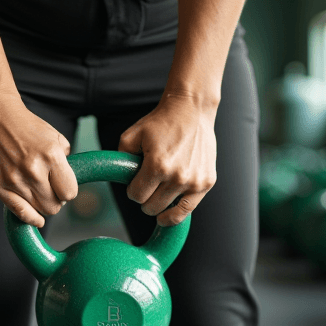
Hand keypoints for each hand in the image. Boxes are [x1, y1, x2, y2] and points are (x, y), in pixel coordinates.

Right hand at [0, 95, 78, 227]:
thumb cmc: (26, 126)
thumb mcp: (55, 137)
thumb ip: (66, 161)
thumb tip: (68, 182)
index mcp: (51, 156)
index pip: (69, 192)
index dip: (68, 191)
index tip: (63, 187)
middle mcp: (32, 170)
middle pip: (54, 206)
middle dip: (56, 201)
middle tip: (51, 191)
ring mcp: (12, 180)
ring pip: (39, 211)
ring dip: (42, 205)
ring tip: (39, 194)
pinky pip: (19, 212)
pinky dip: (30, 217)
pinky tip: (36, 219)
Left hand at [117, 92, 217, 226]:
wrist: (191, 110)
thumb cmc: (161, 122)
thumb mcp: (132, 135)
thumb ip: (120, 158)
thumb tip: (119, 178)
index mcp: (157, 166)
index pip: (136, 196)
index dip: (132, 191)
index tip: (134, 183)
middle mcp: (177, 177)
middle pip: (151, 207)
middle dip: (144, 198)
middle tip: (147, 185)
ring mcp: (194, 181)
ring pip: (168, 212)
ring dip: (159, 206)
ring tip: (156, 196)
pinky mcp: (207, 183)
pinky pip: (187, 210)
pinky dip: (175, 215)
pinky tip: (167, 215)